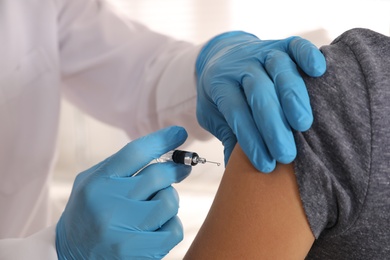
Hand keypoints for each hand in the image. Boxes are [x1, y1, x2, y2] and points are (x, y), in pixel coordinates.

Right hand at [56, 126, 190, 258]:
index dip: (162, 140)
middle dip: (175, 169)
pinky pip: (174, 230)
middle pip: (158, 175)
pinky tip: (159, 224)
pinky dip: (172, 224)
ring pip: (169, 202)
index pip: (136, 152)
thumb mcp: (91, 183)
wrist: (70, 256)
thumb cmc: (86, 213)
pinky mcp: (138, 253)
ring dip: (169, 199)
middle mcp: (108, 205)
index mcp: (97, 183)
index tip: (179, 133)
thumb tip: (162, 148)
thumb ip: (120, 165)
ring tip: (158, 203)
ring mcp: (123, 231)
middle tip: (181, 168)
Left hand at [196, 31, 325, 172]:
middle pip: (259, 93)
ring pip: (279, 70)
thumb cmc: (220, 93)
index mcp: (220, 84)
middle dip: (273, 125)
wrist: (221, 56)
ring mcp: (261, 52)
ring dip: (292, 96)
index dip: (250, 139)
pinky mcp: (280, 43)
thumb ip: (226, 137)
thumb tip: (236, 175)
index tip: (265, 165)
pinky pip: (295, 45)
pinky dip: (308, 55)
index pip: (236, 112)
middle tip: (287, 155)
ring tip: (303, 124)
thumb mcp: (213, 114)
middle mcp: (241, 65)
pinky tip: (318, 71)